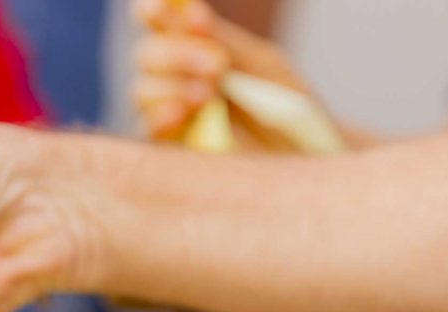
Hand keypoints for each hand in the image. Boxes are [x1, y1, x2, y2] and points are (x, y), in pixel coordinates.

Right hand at [133, 0, 308, 140]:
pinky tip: (181, 114)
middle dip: (176, 54)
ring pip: (142, 91)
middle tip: (216, 65)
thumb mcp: (264, 68)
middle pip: (146, 56)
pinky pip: (147, 132)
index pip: (160, 23)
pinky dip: (160, 118)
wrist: (305, 161)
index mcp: (195, 50)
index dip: (159, 12)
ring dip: (171, 86)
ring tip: (208, 95)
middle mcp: (174, 80)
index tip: (178, 12)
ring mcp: (169, 117)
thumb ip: (226, 43)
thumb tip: (191, 14)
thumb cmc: (289, 110)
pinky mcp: (170, 153)